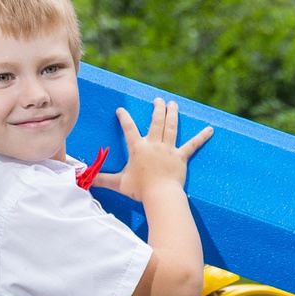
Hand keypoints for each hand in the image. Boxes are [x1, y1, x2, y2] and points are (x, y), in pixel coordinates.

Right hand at [94, 98, 211, 202]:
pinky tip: (210, 129)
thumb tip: (85, 180)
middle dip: (157, 109)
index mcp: (138, 148)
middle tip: (158, 100)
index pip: (129, 128)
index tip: (121, 110)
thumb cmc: (139, 190)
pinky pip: (193, 145)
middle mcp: (154, 144)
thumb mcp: (118, 184)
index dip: (124, 118)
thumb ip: (102, 179)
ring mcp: (169, 149)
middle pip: (156, 121)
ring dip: (172, 114)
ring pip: (171, 127)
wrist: (160, 195)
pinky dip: (202, 137)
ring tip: (173, 104)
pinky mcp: (181, 157)